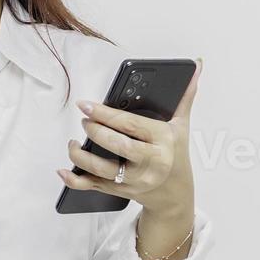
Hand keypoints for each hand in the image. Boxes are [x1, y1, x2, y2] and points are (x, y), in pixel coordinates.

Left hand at [55, 58, 203, 219]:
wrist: (175, 194)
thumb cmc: (176, 153)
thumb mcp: (181, 126)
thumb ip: (185, 96)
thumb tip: (196, 65)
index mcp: (163, 141)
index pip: (131, 125)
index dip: (106, 114)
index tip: (86, 104)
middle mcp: (151, 162)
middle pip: (117, 146)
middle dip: (95, 132)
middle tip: (84, 120)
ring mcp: (136, 180)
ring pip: (103, 170)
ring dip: (81, 157)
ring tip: (73, 143)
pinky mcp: (122, 192)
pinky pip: (95, 187)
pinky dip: (75, 181)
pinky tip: (63, 171)